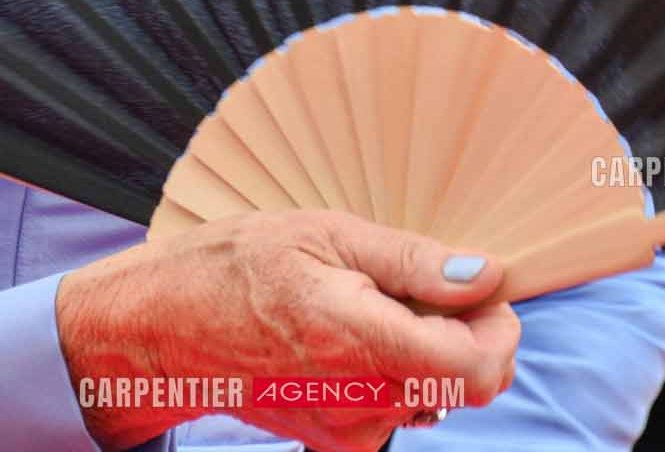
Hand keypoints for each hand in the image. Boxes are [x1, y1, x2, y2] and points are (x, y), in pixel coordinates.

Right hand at [56, 212, 519, 451]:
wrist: (164, 329)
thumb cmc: (235, 266)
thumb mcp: (324, 233)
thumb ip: (411, 263)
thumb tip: (486, 276)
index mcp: (358, 339)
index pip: (474, 368)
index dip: (499, 328)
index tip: (484, 288)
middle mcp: (361, 401)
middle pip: (465, 382)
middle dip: (467, 329)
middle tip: (425, 278)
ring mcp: (350, 429)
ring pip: (434, 390)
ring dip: (427, 344)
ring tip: (370, 296)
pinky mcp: (338, 438)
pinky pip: (398, 403)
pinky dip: (396, 365)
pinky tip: (353, 328)